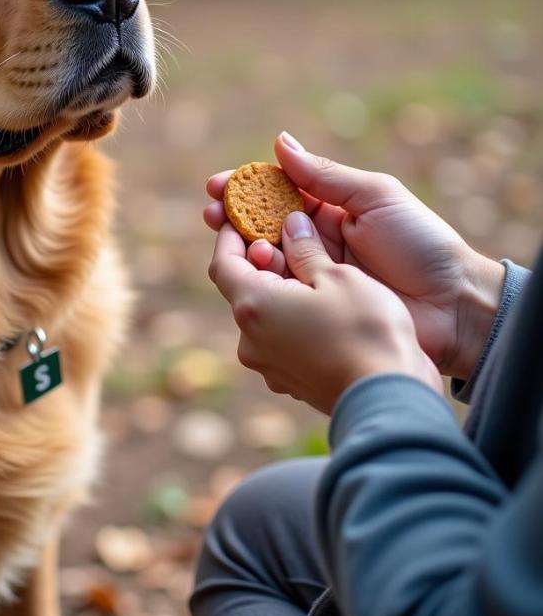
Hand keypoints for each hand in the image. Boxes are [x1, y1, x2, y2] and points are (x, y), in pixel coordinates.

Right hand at [204, 133, 504, 379]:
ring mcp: (311, 275)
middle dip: (232, 219)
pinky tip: (257, 274)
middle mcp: (314, 240)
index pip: (275, 193)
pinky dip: (263, 281)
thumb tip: (280, 143)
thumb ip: (324, 176)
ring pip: (264, 260)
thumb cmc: (420, 245)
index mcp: (329, 209)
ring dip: (247, 249)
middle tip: (213, 214)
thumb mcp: (375, 198)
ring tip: (248, 247)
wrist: (452, 306)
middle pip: (260, 226)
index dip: (244, 188)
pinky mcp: (314, 308)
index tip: (216, 186)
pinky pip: (279, 292)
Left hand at [208, 212, 441, 414]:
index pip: (224, 262)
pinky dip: (293, 319)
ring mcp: (268, 365)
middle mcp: (250, 340)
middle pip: (244, 289)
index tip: (242, 215)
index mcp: (253, 306)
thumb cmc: (366, 330)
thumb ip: (306, 248)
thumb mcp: (337, 276)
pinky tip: (322, 308)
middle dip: (261, 261)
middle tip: (283, 236)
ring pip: (265, 316)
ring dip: (279, 291)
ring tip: (308, 271)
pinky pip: (282, 340)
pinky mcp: (290, 381)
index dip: (230, 235)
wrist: (390, 399)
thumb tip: (290, 224)